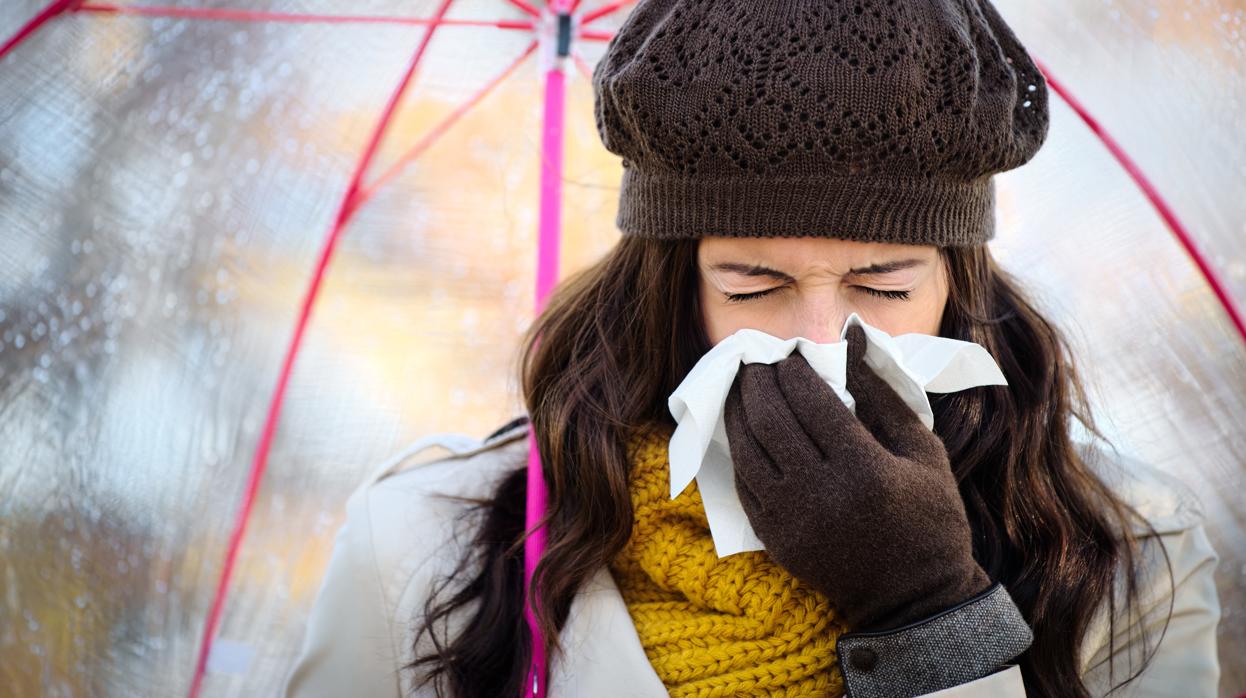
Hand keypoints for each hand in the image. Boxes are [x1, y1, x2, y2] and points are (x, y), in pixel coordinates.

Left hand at [722, 324, 991, 631]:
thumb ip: (883, 394)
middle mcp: (821, 493)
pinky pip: (743, 485)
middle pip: (771, 421)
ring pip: (747, 451)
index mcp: (864, 469)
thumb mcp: (923, 451)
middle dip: (758, 382)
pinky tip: (742, 429)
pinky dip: (739, 451)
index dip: (793, 371)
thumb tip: (851, 340)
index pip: (811, 402)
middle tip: (755, 361)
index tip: (790, 354)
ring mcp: (792, 520)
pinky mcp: (775, 540)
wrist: (914, 597)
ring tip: (741, 387)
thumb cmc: (930, 518)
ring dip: (738, 411)